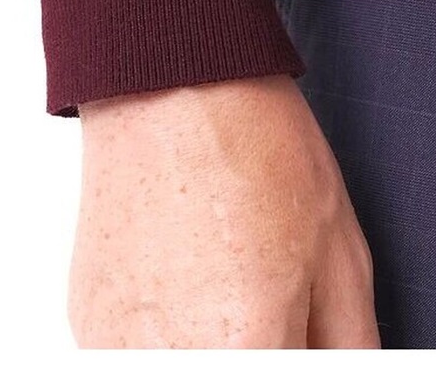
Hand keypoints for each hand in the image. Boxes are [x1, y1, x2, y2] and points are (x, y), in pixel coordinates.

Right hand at [67, 74, 379, 347]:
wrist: (173, 83)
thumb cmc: (254, 145)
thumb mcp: (341, 250)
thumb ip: (348, 349)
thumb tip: (347, 378)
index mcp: (244, 350)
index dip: (301, 357)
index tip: (303, 334)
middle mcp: (169, 361)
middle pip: (237, 373)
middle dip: (265, 349)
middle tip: (275, 302)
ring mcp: (117, 346)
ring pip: (187, 368)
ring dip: (217, 348)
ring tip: (229, 282)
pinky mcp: (87, 322)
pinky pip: (143, 356)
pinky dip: (172, 334)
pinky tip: (188, 275)